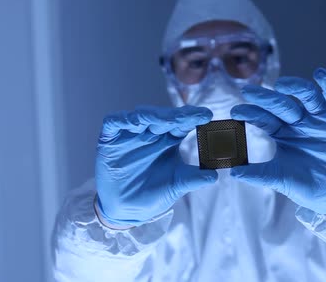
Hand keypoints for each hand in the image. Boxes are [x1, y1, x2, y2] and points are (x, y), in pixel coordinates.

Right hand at [95, 105, 217, 226]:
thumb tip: (215, 175)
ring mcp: (130, 134)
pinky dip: (122, 119)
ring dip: (152, 115)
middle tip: (188, 115)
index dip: (193, 117)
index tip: (207, 115)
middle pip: (163, 117)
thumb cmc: (153, 194)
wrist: (126, 211)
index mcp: (169, 139)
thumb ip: (194, 178)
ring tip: (164, 119)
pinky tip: (133, 121)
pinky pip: (114, 122)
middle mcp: (151, 132)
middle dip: (175, 115)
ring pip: (140, 116)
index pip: (182, 123)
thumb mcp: (176, 186)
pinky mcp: (110, 138)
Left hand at [230, 68, 325, 213]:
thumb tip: (232, 173)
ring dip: (295, 86)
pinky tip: (321, 74)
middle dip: (266, 98)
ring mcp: (320, 116)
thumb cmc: (305, 184)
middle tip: (249, 91)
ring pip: (307, 95)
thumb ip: (258, 174)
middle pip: (282, 104)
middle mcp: (299, 120)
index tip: (235, 112)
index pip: (264, 118)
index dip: (251, 113)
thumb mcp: (279, 178)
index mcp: (281, 131)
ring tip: (281, 84)